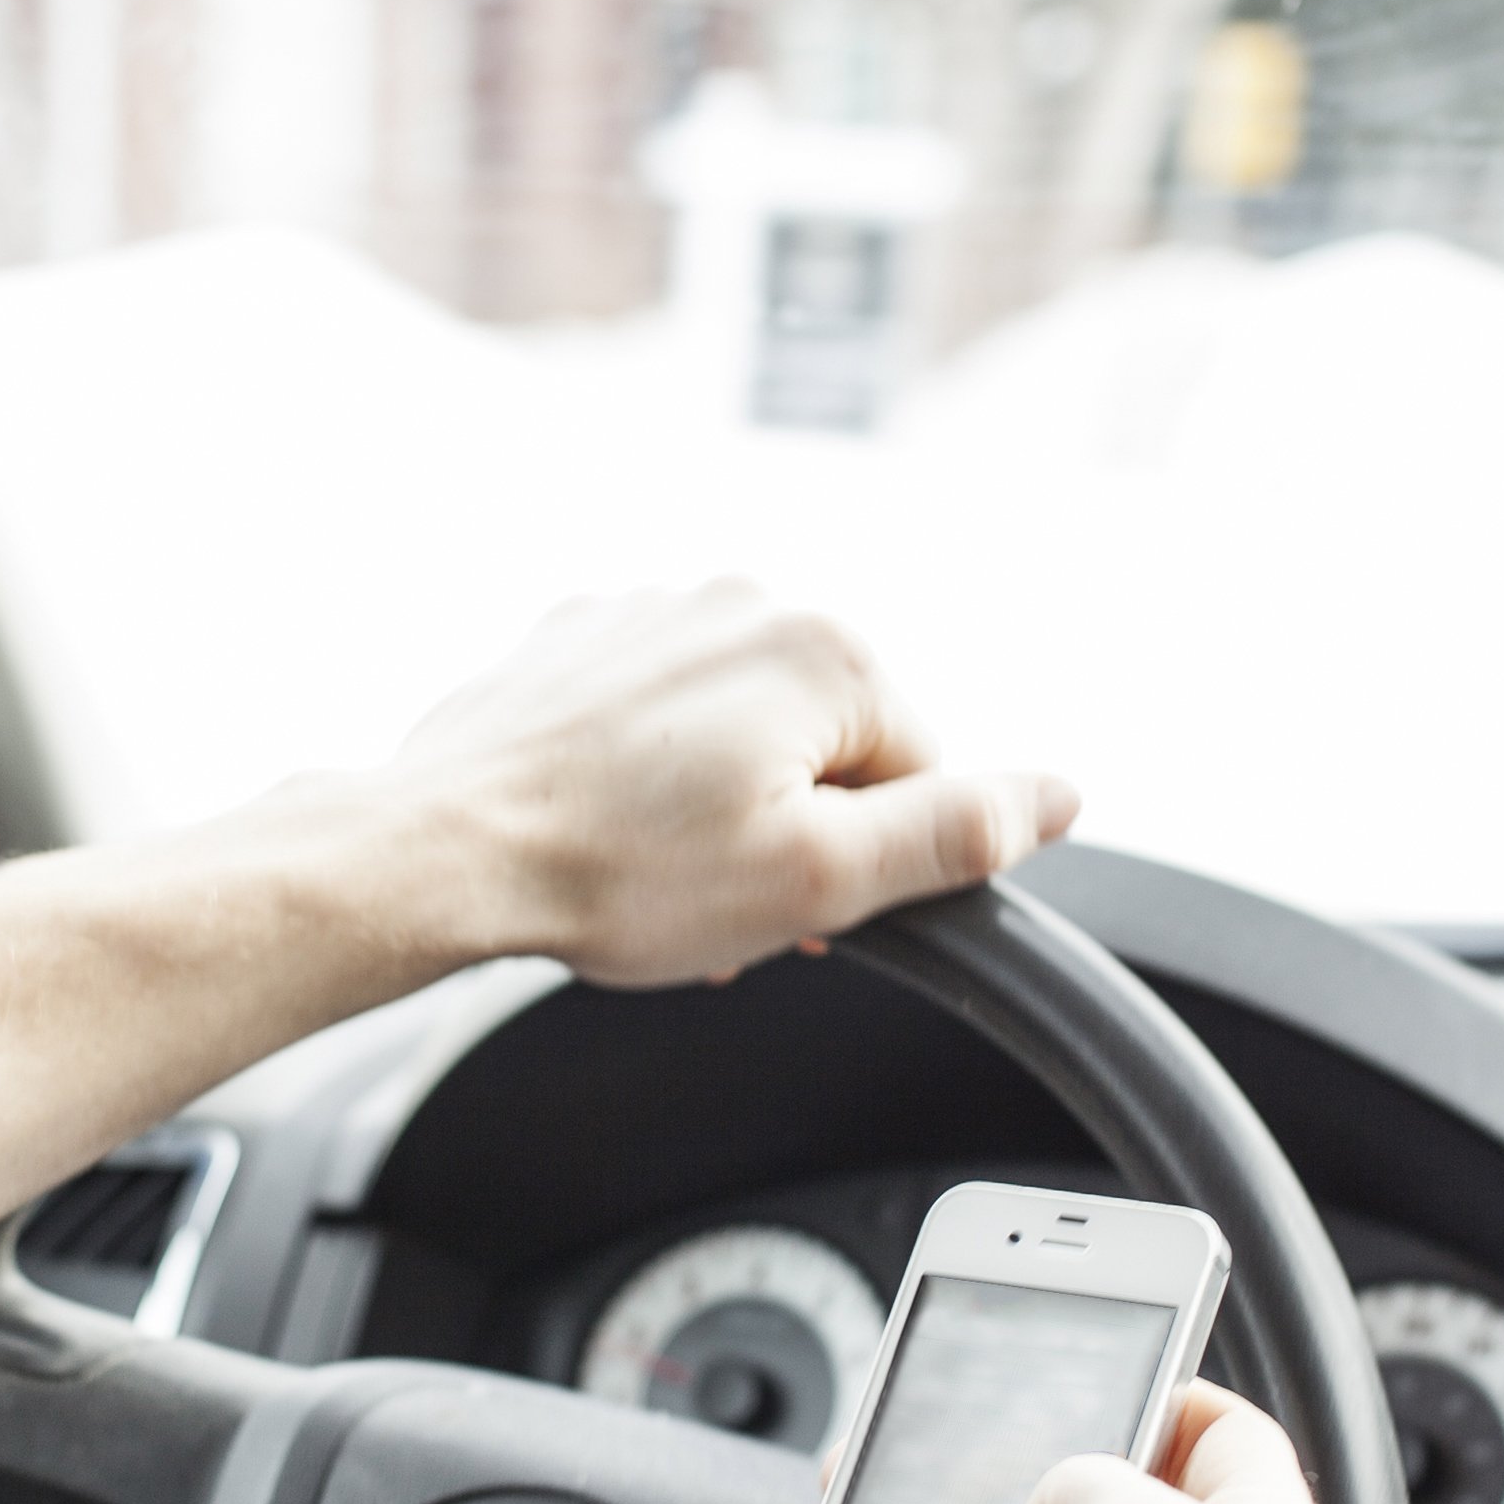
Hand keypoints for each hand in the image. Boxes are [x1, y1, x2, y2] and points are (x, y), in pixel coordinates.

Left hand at [377, 585, 1075, 987]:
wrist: (442, 852)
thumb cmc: (618, 872)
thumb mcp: (820, 880)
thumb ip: (957, 833)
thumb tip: (1060, 796)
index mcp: (825, 651)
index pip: (917, 774)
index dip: (863, 861)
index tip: (789, 902)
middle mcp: (743, 602)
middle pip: (825, 750)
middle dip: (785, 834)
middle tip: (710, 900)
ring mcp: (652, 612)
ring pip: (737, 737)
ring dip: (714, 812)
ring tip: (646, 875)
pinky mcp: (578, 641)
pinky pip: (655, 719)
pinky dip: (643, 778)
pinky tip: (602, 830)